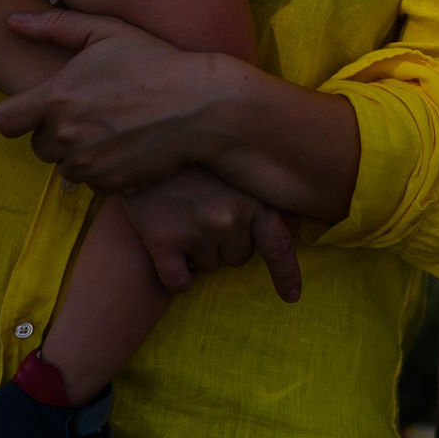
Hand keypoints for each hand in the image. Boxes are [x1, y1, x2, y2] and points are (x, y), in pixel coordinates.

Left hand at [0, 9, 229, 191]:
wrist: (200, 107)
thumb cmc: (154, 62)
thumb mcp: (107, 32)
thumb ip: (54, 27)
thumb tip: (10, 22)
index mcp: (57, 98)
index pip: (5, 121)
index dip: (18, 115)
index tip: (40, 107)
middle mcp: (66, 136)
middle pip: (37, 145)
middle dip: (55, 131)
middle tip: (90, 111)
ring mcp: (87, 164)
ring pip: (63, 165)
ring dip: (78, 151)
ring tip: (111, 127)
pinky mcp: (109, 185)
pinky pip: (90, 182)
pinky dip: (102, 168)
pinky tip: (126, 145)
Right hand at [119, 168, 303, 301]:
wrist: (144, 141)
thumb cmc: (196, 158)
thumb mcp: (237, 171)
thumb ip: (267, 200)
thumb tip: (294, 228)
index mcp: (251, 200)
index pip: (278, 244)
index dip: (286, 274)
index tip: (291, 296)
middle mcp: (227, 218)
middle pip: (239, 258)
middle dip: (227, 244)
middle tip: (206, 213)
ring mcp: (195, 231)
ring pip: (209, 268)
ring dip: (199, 254)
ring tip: (184, 218)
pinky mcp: (163, 241)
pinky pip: (179, 282)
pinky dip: (177, 277)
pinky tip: (170, 254)